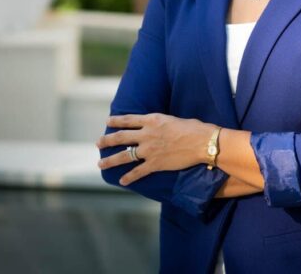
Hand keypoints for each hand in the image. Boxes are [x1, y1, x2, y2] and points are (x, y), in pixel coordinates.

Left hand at [96, 113, 215, 184]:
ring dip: (110, 161)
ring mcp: (149, 150)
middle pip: (121, 137)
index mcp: (152, 120)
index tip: (108, 121)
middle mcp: (147, 134)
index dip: (116, 121)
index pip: (128, 120)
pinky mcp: (155, 164)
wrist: (202, 142)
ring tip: (100, 164)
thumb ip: (161, 123)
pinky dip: (129, 177)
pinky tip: (122, 181)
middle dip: (107, 140)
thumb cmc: (193, 128)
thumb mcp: (173, 119)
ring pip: (124, 155)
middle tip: (98, 144)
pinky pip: (138, 172)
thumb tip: (158, 127)